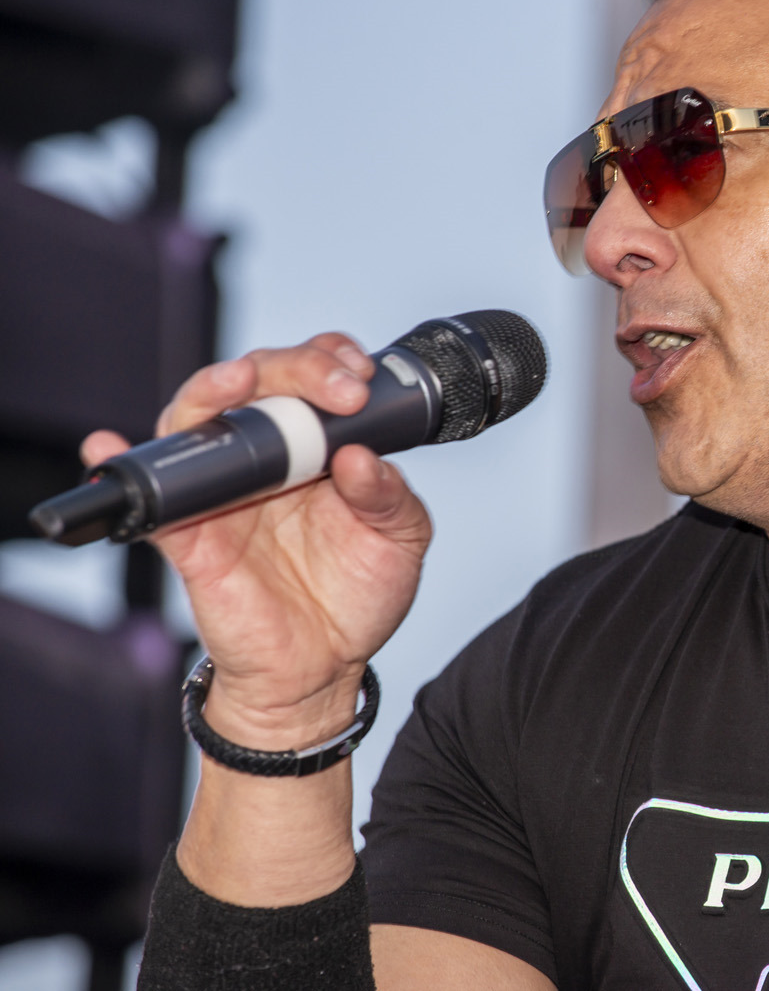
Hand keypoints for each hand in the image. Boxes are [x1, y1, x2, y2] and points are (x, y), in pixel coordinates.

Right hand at [81, 332, 431, 746]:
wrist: (323, 669)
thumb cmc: (356, 596)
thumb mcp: (400, 541)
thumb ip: (391, 496)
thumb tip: (362, 457)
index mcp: (316, 447)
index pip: (310, 378)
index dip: (330, 359)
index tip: (359, 376)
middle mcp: (265, 457)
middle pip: (256, 382)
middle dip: (295, 368)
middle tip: (338, 387)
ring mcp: (223, 491)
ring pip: (197, 420)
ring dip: (210, 391)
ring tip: (236, 383)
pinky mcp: (189, 534)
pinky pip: (150, 494)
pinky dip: (120, 463)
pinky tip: (108, 444)